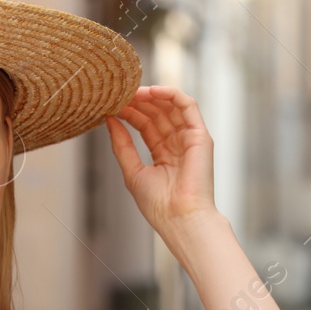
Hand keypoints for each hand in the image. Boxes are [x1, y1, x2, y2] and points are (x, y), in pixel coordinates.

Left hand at [104, 85, 219, 236]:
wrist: (180, 219)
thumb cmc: (159, 205)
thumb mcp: (132, 171)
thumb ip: (122, 145)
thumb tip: (109, 120)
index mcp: (163, 155)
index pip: (146, 125)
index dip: (130, 113)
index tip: (112, 104)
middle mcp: (178, 145)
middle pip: (157, 113)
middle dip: (139, 101)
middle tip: (120, 93)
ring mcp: (190, 139)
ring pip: (171, 106)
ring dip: (152, 95)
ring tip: (132, 91)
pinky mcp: (200, 136)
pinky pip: (188, 106)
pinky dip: (171, 94)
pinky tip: (152, 91)